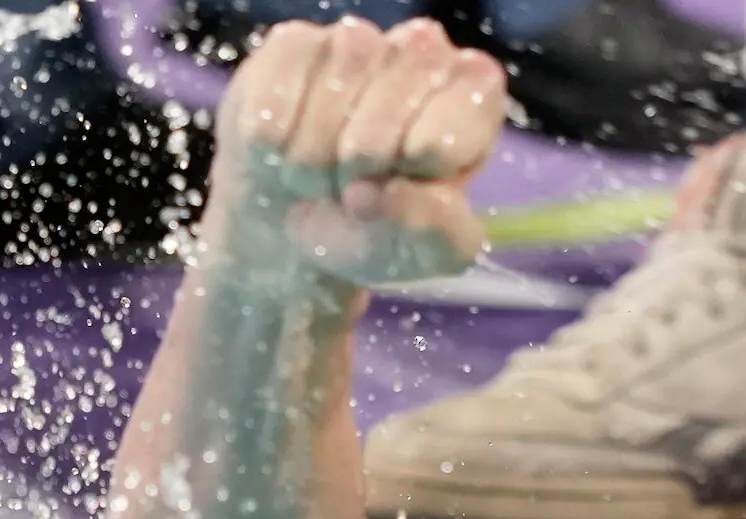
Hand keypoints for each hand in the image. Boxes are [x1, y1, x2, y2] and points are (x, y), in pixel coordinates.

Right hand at [206, 17, 506, 288]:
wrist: (299, 228)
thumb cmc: (379, 229)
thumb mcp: (427, 252)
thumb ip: (436, 230)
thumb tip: (388, 193)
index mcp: (474, 94)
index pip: (449, 129)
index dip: (416, 170)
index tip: (405, 183)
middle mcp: (423, 51)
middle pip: (387, 114)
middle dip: (362, 172)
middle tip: (355, 187)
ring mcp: (358, 40)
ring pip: (330, 95)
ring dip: (313, 160)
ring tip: (318, 176)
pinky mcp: (294, 43)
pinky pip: (275, 92)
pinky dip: (272, 143)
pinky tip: (281, 151)